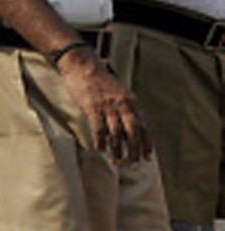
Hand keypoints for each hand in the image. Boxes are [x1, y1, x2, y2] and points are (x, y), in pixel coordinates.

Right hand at [58, 46, 150, 161]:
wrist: (83, 65)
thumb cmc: (99, 80)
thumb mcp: (119, 92)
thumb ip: (125, 107)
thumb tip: (129, 127)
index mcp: (131, 101)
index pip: (144, 126)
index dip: (147, 143)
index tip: (147, 157)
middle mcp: (123, 104)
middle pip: (134, 132)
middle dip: (135, 150)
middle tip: (135, 165)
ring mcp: (108, 106)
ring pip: (117, 133)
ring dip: (117, 150)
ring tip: (116, 162)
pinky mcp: (93, 107)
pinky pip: (99, 129)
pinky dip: (101, 141)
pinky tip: (100, 150)